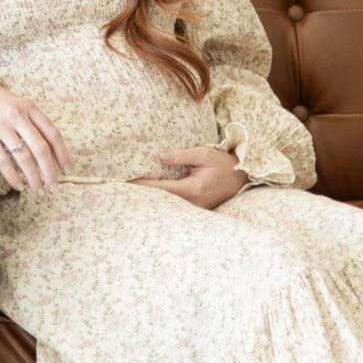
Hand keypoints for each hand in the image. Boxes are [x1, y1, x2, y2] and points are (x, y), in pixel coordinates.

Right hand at [0, 77, 70, 192]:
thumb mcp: (15, 102)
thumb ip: (30, 119)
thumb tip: (49, 147)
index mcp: (28, 106)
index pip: (52, 133)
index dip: (62, 153)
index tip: (66, 168)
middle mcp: (17, 115)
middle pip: (41, 148)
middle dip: (50, 170)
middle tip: (53, 186)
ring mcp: (0, 126)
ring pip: (24, 157)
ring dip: (33, 177)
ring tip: (38, 190)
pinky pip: (2, 160)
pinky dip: (12, 176)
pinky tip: (19, 185)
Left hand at [131, 146, 247, 209]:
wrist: (242, 177)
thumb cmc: (224, 164)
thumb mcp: (204, 154)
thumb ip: (180, 155)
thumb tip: (158, 156)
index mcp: (192, 189)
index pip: (160, 189)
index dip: (141, 185)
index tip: (125, 181)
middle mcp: (192, 203)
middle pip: (160, 200)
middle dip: (141, 194)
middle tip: (121, 187)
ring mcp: (194, 208)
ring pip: (167, 205)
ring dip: (150, 197)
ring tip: (131, 190)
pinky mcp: (195, 208)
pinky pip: (174, 205)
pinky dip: (161, 199)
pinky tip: (150, 193)